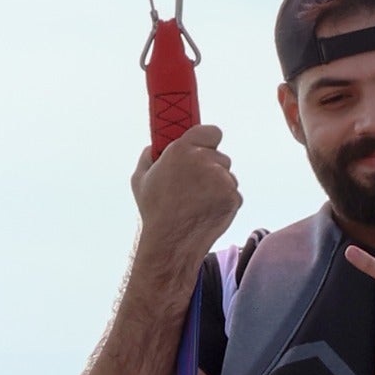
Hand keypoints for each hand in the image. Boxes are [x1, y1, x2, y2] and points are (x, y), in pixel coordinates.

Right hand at [132, 124, 239, 271]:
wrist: (171, 242)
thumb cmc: (154, 211)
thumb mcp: (140, 178)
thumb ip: (149, 156)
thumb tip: (155, 147)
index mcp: (181, 150)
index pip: (212, 132)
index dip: (208, 142)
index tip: (204, 151)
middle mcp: (204, 160)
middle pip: (221, 157)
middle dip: (212, 168)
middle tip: (195, 186)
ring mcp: (222, 179)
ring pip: (228, 176)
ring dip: (219, 186)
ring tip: (199, 202)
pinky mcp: (233, 197)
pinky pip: (234, 194)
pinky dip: (225, 202)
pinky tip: (207, 211)